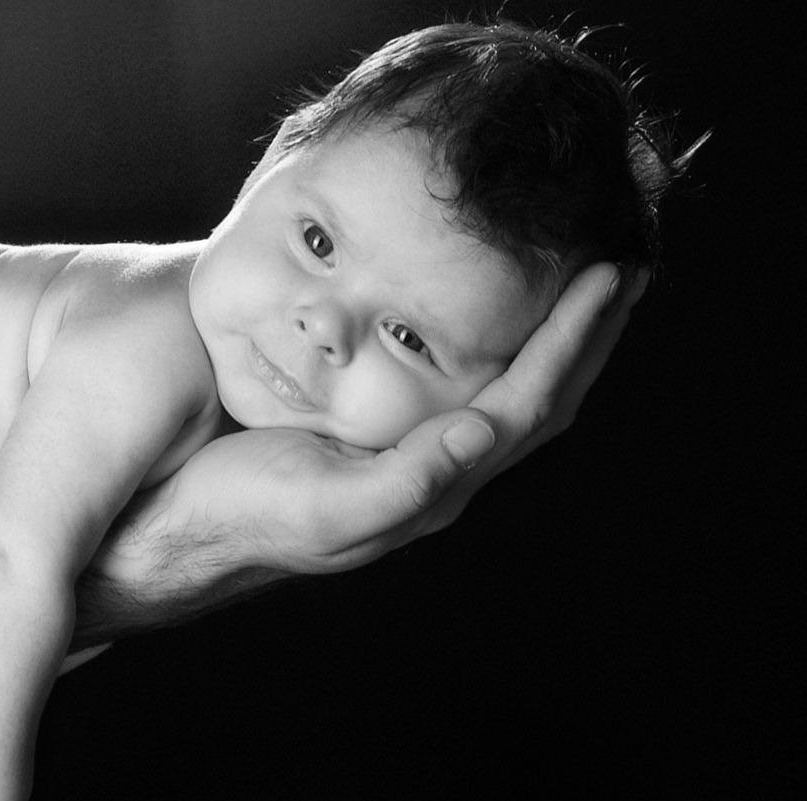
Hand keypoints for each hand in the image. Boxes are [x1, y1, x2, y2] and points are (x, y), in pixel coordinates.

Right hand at [134, 262, 644, 578]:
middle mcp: (436, 470)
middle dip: (589, 336)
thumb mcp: (321, 507)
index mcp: (431, 483)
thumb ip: (404, 483)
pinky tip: (490, 313)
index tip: (609, 273)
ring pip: (508, 391)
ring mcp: (411, 453)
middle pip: (540, 399)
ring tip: (581, 285)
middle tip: (626, 264)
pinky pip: (461, 383)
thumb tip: (480, 433)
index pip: (528, 402)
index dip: (573, 340)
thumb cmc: (239, 516)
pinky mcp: (379, 434)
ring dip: (553, 340)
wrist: (180, 530)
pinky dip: (496, 342)